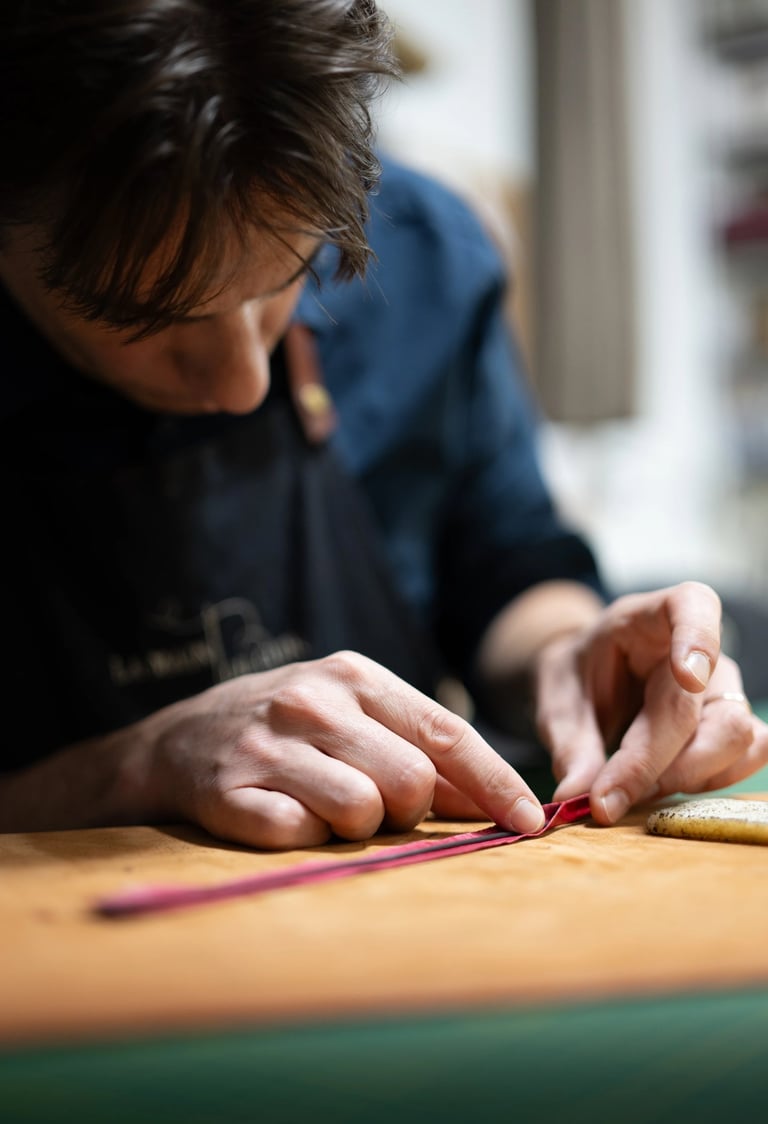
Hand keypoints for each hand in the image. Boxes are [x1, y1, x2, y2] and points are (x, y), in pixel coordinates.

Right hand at [146, 651, 543, 847]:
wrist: (177, 739)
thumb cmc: (287, 727)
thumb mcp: (353, 714)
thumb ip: (420, 750)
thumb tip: (496, 803)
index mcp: (356, 676)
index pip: (446, 732)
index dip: (495, 781)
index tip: (530, 821)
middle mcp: (314, 702)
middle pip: (411, 783)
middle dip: (409, 810)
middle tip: (376, 804)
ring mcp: (269, 746)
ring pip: (360, 813)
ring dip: (356, 827)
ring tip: (326, 807)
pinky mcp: (229, 791)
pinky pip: (299, 836)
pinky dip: (304, 839)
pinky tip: (285, 814)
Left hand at [535, 581, 767, 822]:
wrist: (590, 680)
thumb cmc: (579, 677)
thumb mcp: (558, 699)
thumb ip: (569, 744)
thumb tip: (576, 797)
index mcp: (650, 618)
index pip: (692, 606)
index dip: (699, 639)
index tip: (688, 676)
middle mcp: (700, 651)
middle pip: (712, 707)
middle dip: (660, 762)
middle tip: (608, 796)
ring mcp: (723, 690)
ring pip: (737, 739)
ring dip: (686, 777)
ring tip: (633, 790)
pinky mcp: (731, 726)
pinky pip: (744, 758)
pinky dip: (705, 784)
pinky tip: (662, 788)